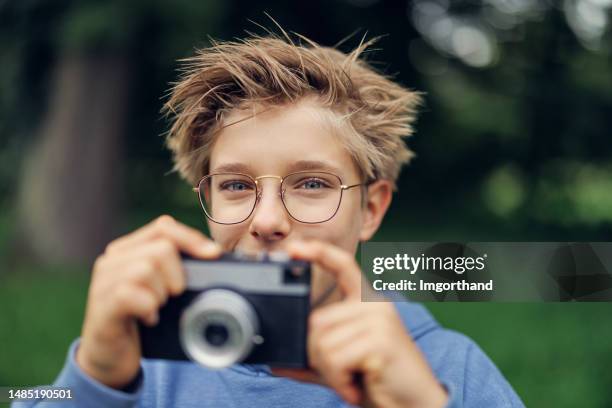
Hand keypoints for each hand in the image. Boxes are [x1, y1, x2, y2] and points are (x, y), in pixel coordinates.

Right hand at [76, 215, 220, 388]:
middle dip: (178, 275)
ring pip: (147, 269)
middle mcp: (112, 260)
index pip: (163, 227)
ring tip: (157, 307)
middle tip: (173, 296)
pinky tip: (149, 318)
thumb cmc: (142, 320)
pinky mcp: (101, 306)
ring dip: (162, 293)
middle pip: (161, 248)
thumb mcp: (161, 288)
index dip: (192, 239)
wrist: (111, 359)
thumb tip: (216, 256)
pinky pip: (130, 294)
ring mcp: (103, 282)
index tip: (214, 255)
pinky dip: (148, 308)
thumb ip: (177, 268)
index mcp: (129, 249)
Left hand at [274, 240, 447, 407]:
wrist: (415, 406)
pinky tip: (355, 386)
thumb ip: (312, 359)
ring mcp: (379, 319)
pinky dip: (338, 380)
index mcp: (366, 301)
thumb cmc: (378, 380)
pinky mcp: (381, 340)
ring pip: (322, 342)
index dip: (318, 252)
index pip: (343, 266)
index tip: (293, 248)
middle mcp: (375, 303)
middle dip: (318, 356)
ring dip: (329, 372)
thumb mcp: (339, 366)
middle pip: (316, 321)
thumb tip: (276, 362)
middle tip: (343, 373)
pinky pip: (335, 358)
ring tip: (352, 379)